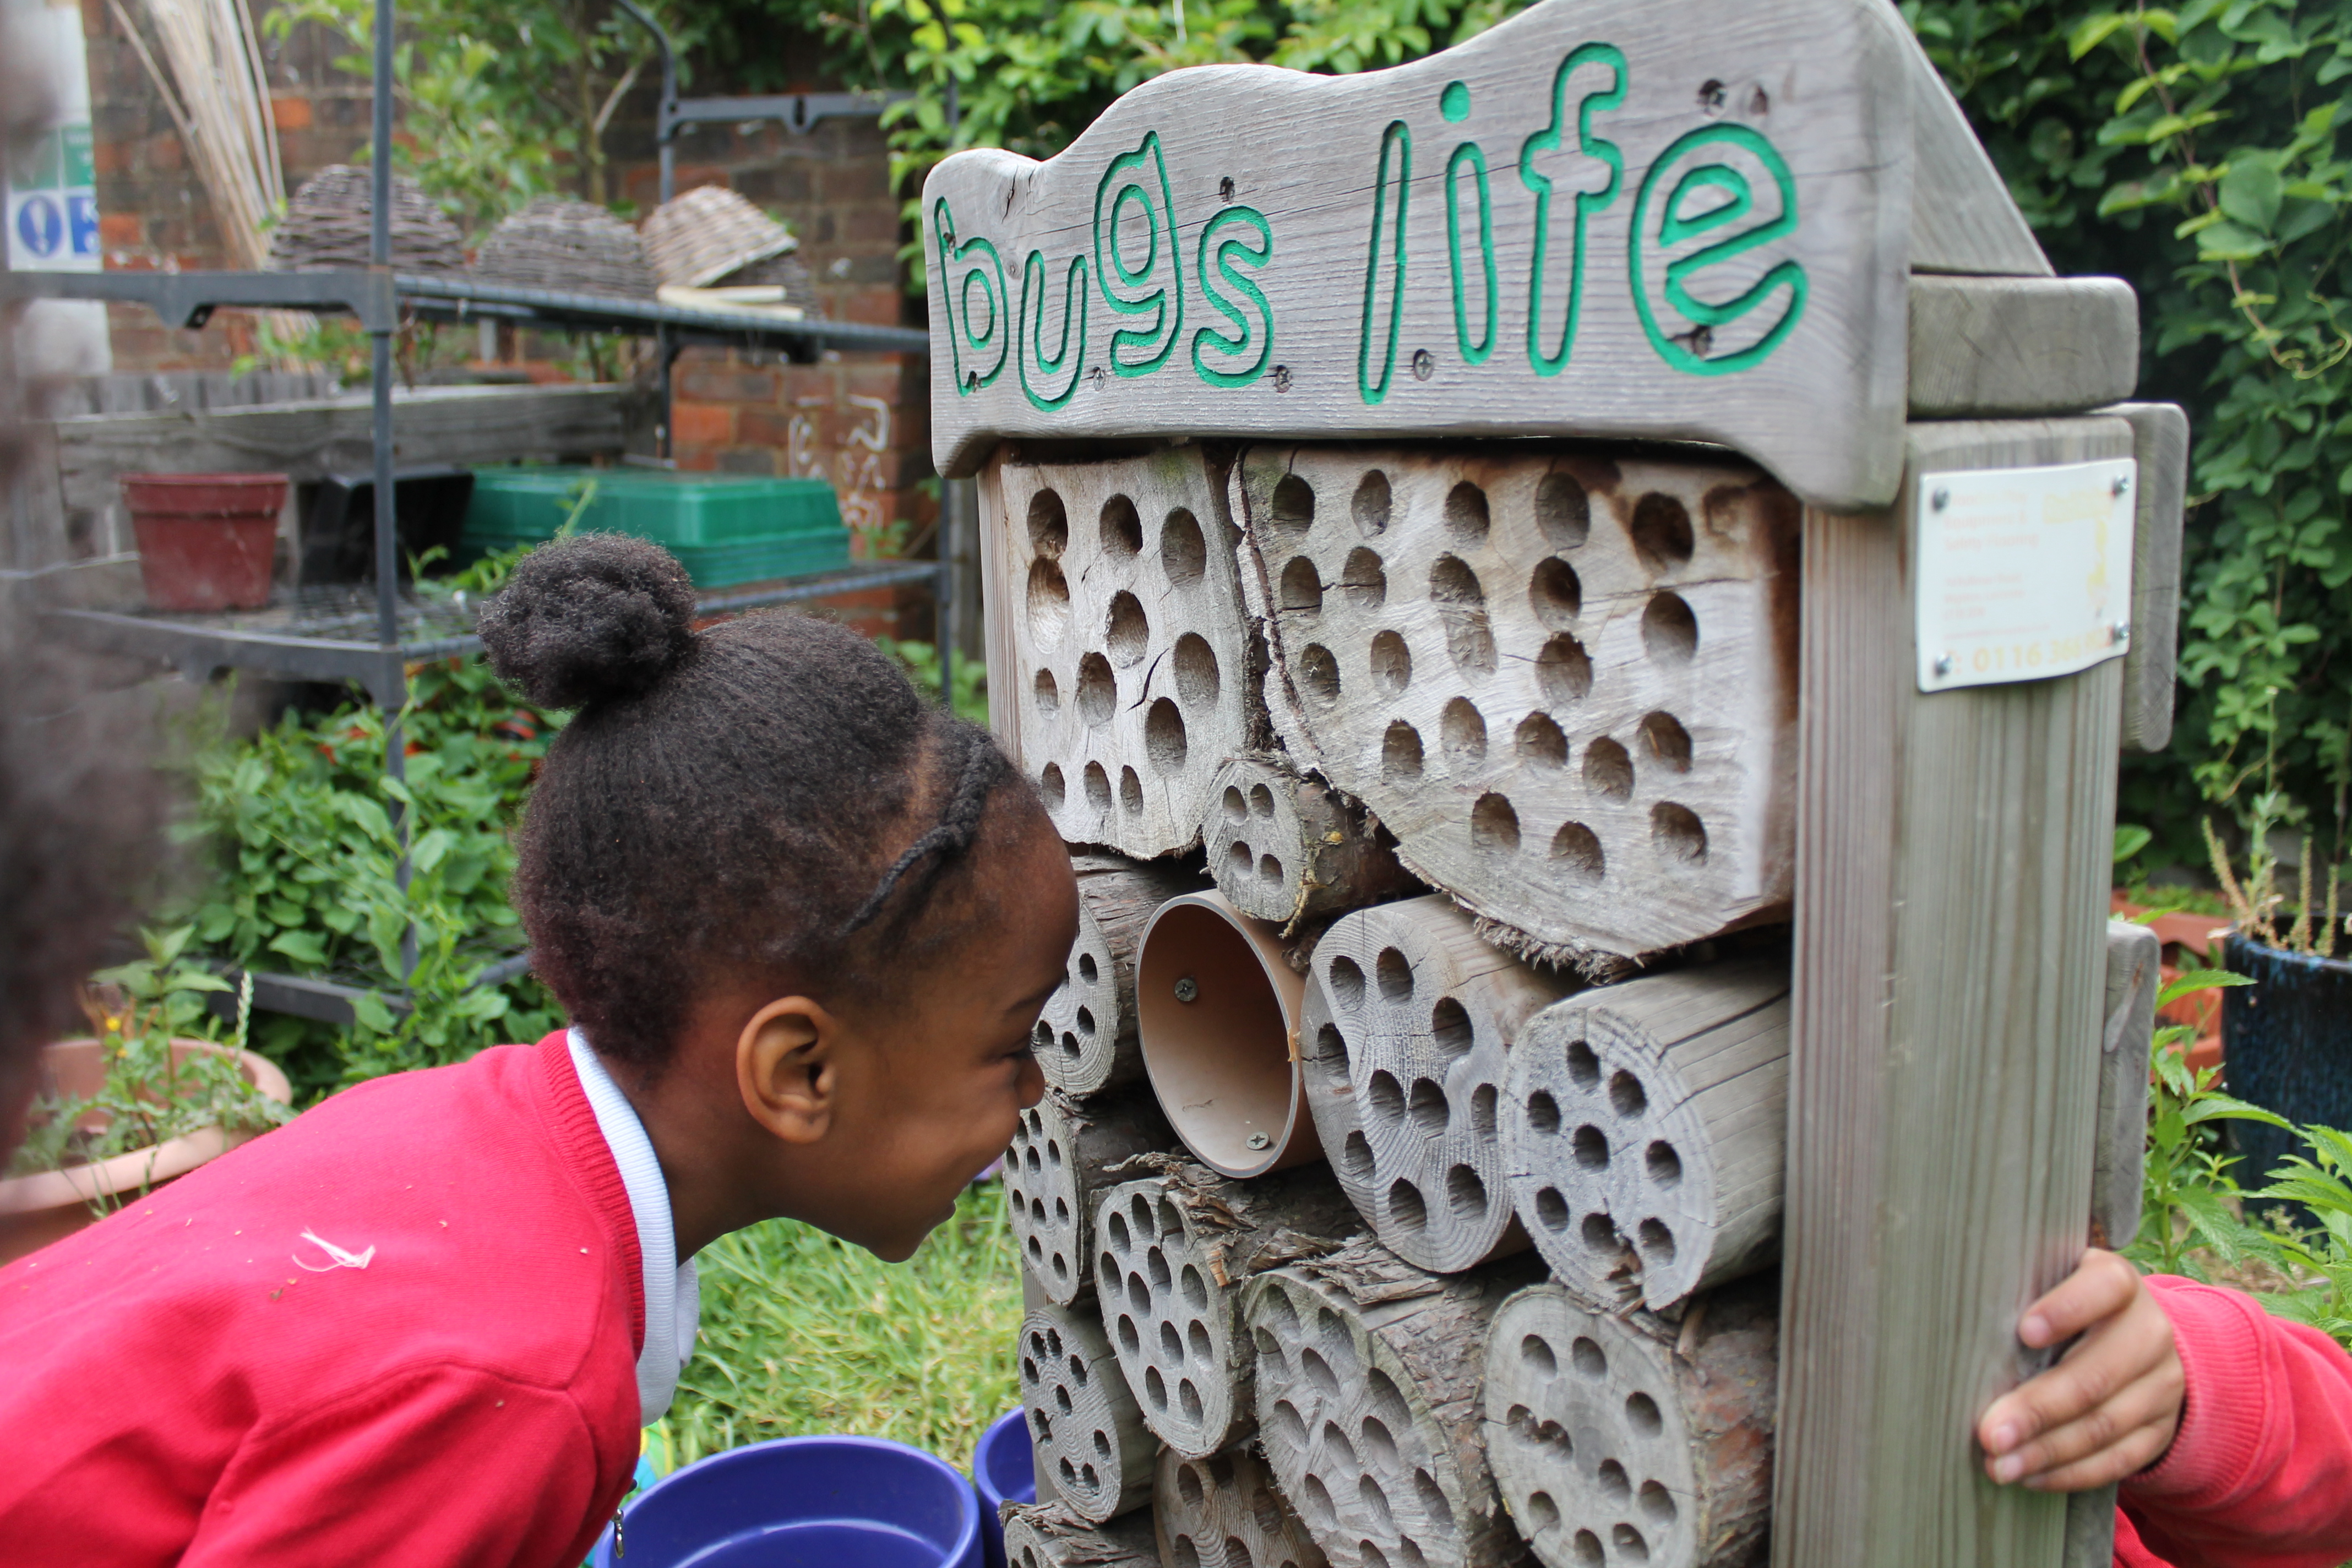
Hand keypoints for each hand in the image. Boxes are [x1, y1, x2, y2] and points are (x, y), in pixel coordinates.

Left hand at [1976, 1249, 2184, 1489]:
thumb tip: (1956, 1327)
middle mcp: (2149, 1333)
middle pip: (2096, 1374)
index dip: (2066, 1308)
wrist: (2137, 1340)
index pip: (2104, 1287)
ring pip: (2105, 1425)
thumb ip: (2020, 1293)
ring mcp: (2161, 1384)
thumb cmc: (2065, 1305)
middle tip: (1988, 1433)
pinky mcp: (2159, 1429)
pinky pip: (2119, 1459)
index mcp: (2119, 1284)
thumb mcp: (2052, 1284)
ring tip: (2000, 1464)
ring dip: (2047, 1451)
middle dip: (2038, 1409)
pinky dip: (2071, 1472)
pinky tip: (2030, 1476)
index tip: (2024, 1332)